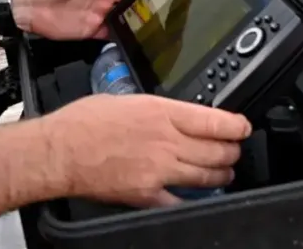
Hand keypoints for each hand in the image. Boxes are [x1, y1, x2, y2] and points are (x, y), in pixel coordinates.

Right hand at [44, 93, 251, 206]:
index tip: (242, 127)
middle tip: (233, 149)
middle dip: (231, 151)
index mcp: (161, 112)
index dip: (236, 126)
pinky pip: (182, 202)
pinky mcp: (148, 195)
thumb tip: (177, 116)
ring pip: (207, 176)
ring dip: (221, 174)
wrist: (60, 151)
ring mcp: (159, 170)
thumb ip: (157, 109)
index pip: (215, 122)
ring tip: (223, 171)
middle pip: (217, 150)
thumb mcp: (126, 99)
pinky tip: (197, 195)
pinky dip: (194, 199)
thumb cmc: (84, 122)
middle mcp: (165, 141)